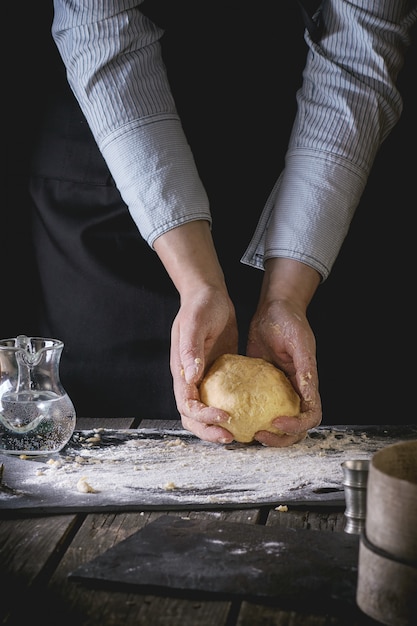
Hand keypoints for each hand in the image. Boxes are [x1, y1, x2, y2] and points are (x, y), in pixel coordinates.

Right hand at [153, 220, 237, 442]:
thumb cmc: (200, 306)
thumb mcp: (195, 324)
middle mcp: (190, 379)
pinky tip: (248, 414)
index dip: (203, 417)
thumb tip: (191, 376)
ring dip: (218, 426)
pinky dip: (230, 410)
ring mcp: (203, 378)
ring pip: (205, 412)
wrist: (208, 295)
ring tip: (239, 434)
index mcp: (181, 371)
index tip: (224, 418)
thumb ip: (191, 349)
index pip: (187, 405)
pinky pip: (221, 399)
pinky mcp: (218, 374)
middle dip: (209, 431)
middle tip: (231, 437)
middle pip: (192, 417)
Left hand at [247, 258, 321, 446]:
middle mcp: (294, 391)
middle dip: (280, 438)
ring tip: (247, 432)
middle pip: (295, 427)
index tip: (276, 422)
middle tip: (258, 434)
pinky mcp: (260, 385)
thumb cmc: (290, 322)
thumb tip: (309, 397)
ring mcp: (277, 390)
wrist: (274, 308)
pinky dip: (248, 415)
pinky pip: (256, 405)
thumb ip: (305, 370)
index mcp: (307, 384)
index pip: (310, 416)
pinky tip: (232, 414)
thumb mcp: (299, 344)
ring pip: (275, 422)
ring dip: (266, 432)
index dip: (297, 426)